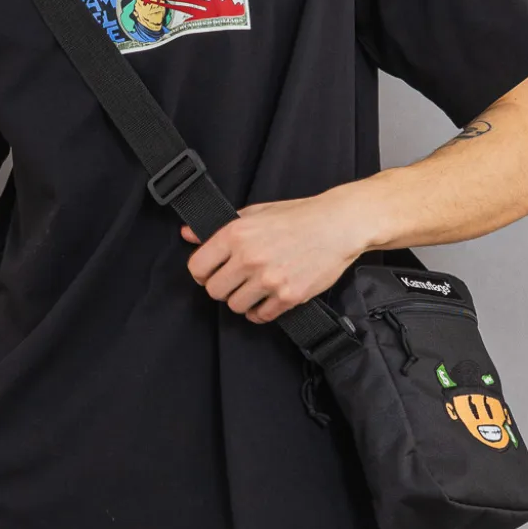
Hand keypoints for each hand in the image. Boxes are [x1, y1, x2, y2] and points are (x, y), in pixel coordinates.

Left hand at [180, 185, 370, 322]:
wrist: (339, 224)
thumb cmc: (299, 216)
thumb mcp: (255, 212)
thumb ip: (220, 227)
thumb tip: (188, 234)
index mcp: (236, 234)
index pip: (198, 268)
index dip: (202, 273)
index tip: (211, 273)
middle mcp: (249, 258)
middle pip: (214, 291)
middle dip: (222, 288)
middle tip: (236, 281)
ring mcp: (269, 279)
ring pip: (236, 306)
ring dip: (243, 301)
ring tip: (255, 288)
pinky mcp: (288, 296)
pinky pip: (261, 316)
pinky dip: (262, 311)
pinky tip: (268, 299)